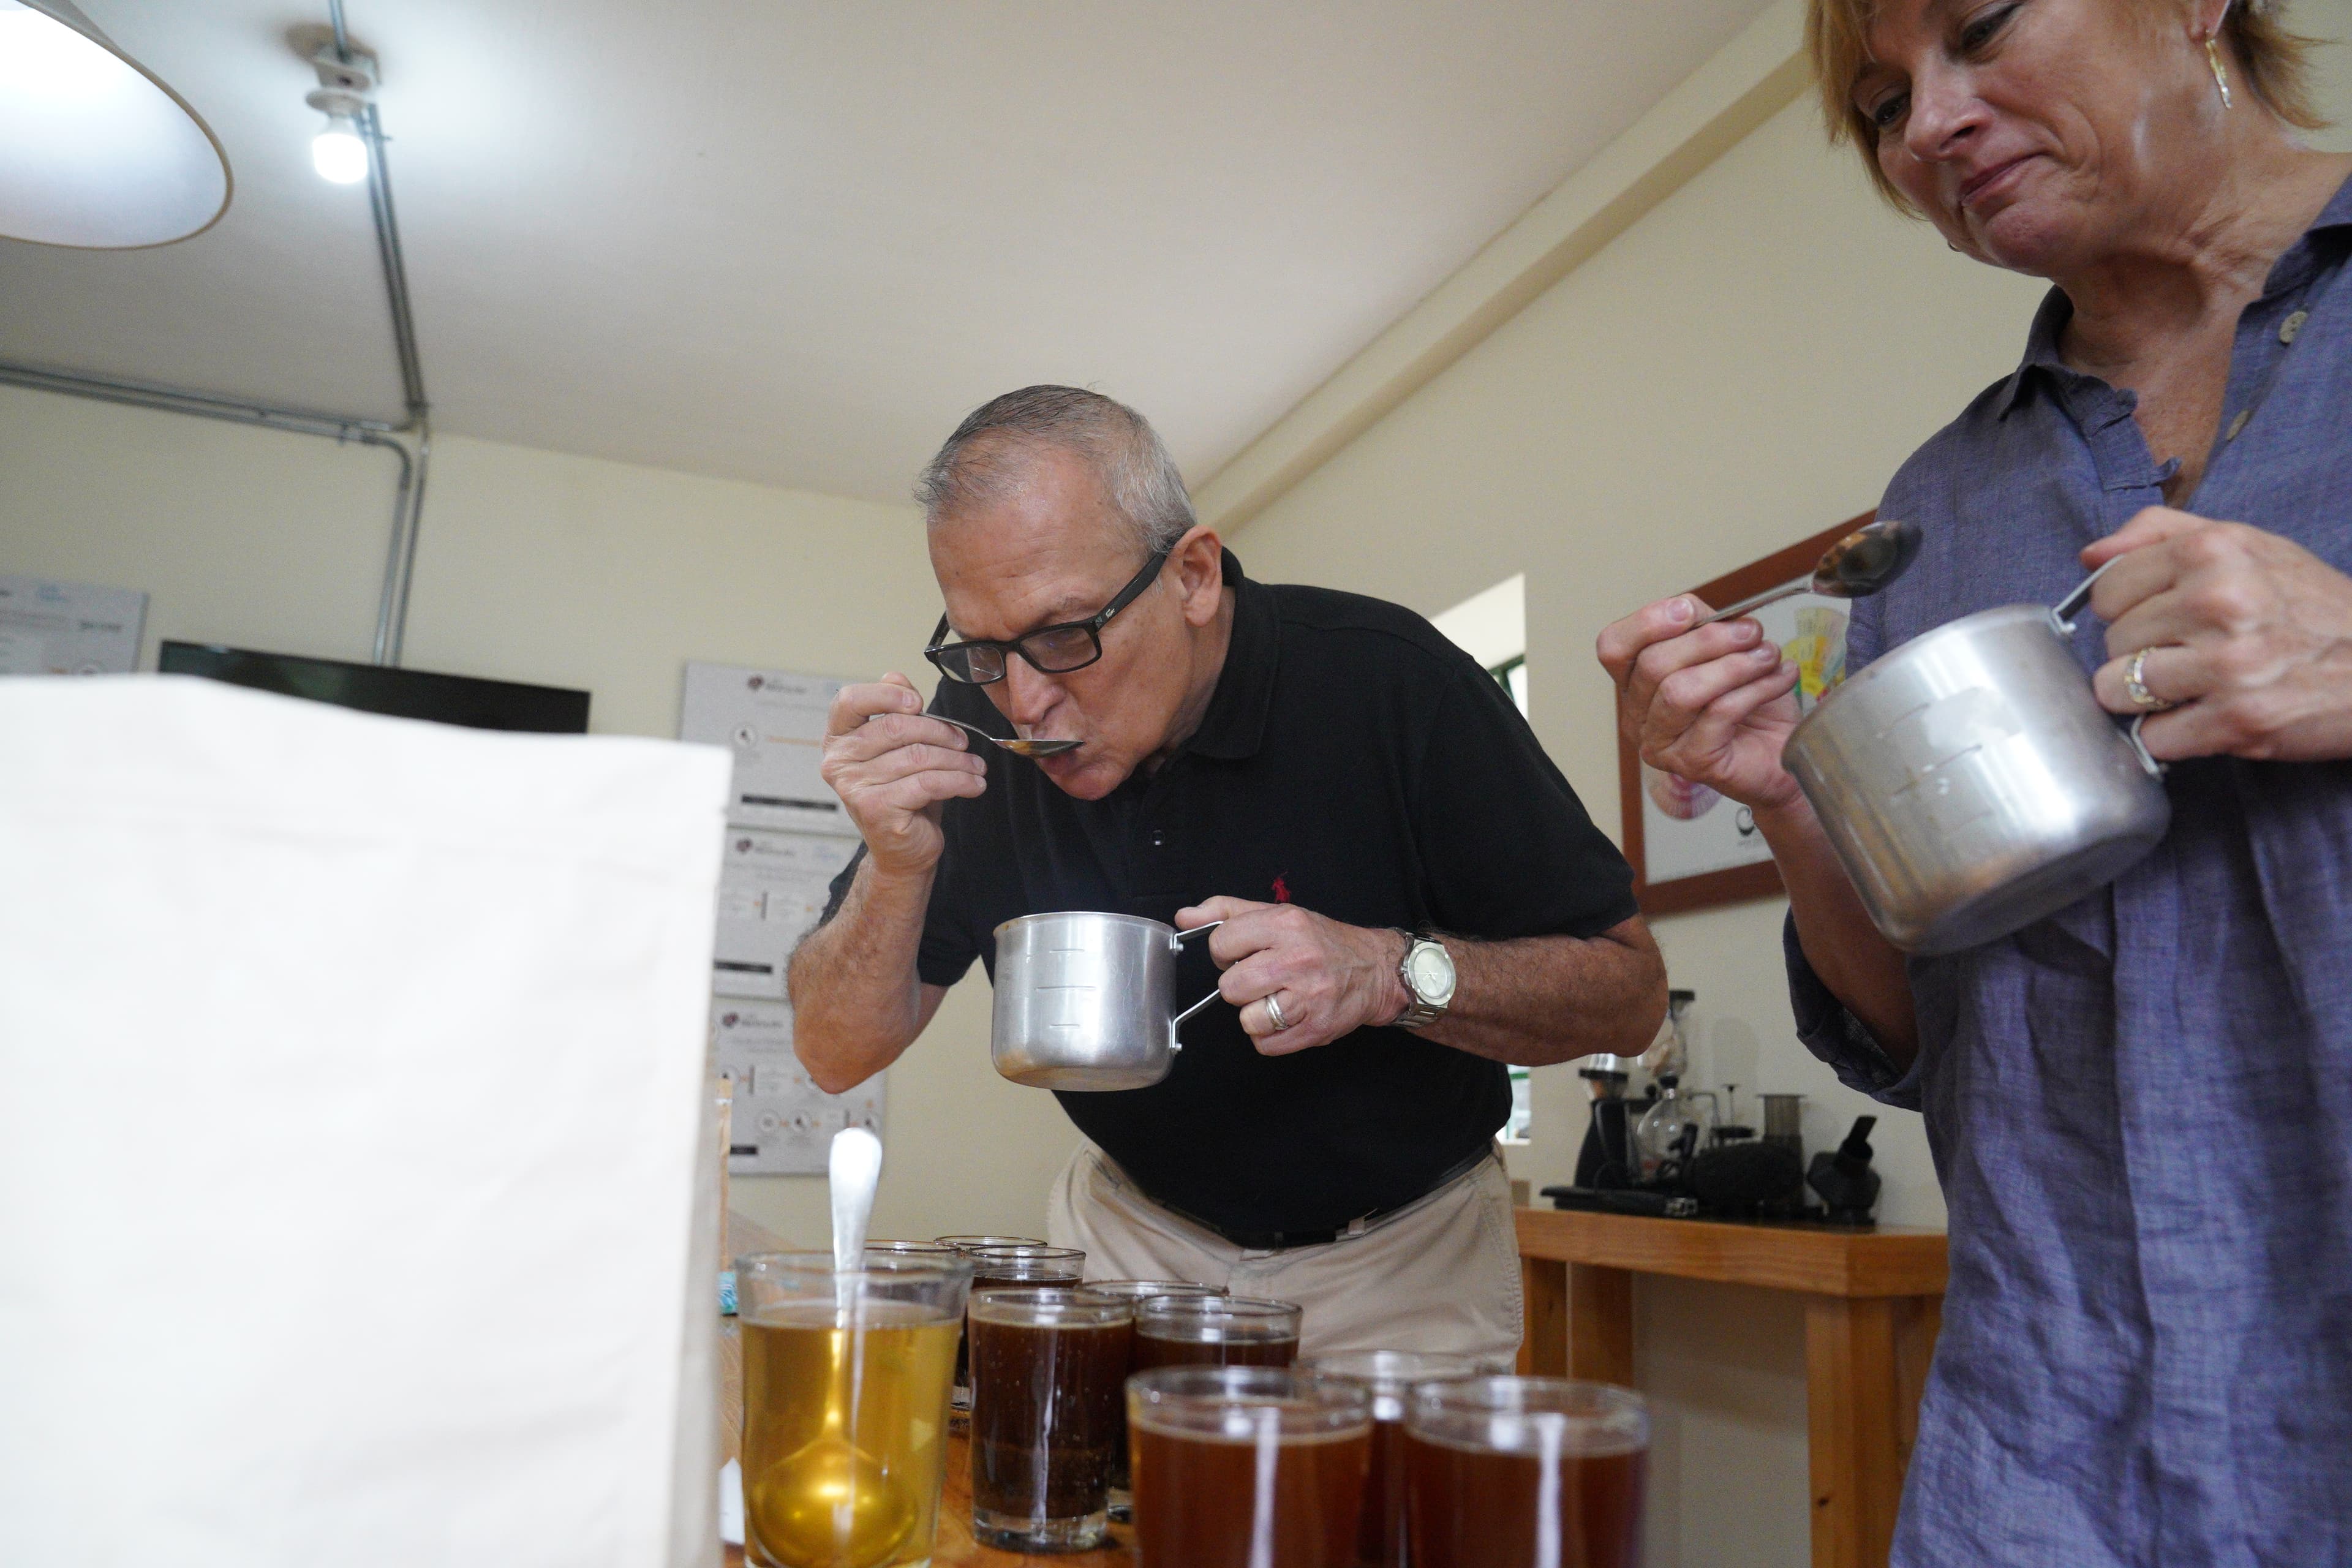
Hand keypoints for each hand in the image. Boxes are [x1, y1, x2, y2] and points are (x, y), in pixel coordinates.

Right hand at [817, 674, 988, 876]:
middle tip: (963, 741)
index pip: (850, 700)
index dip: (886, 694)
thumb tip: (895, 676)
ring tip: (975, 766)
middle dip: (940, 731)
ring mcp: (854, 787)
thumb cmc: (901, 793)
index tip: (919, 703)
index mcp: (838, 739)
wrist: (902, 850)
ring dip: (957, 759)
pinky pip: (928, 783)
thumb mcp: (898, 748)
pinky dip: (959, 781)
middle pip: (896, 726)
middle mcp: (838, 761)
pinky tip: (974, 784)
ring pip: (918, 756)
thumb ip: (894, 709)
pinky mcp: (877, 809)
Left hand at [1175, 897, 1408, 1056]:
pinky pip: (1265, 1045)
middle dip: (1239, 986)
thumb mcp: (1277, 914)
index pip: (1221, 943)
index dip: (1226, 952)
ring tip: (1275, 999)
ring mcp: (1308, 997)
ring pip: (1247, 1020)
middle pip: (1230, 988)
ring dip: (1255, 1013)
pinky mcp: (1316, 1028)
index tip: (1243, 954)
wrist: (1375, 970)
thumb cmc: (1322, 942)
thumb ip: (1227, 912)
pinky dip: (1269, 1036)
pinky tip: (1285, 1017)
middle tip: (1261, 979)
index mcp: (1285, 924)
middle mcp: (1297, 959)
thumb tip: (1184, 918)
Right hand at [1595, 596, 1806, 813]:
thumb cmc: (1752, 704)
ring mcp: (1662, 744)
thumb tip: (1688, 606)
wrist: (1784, 753)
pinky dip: (1757, 688)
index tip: (1688, 609)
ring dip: (1734, 665)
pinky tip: (1781, 677)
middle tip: (1751, 632)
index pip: (1614, 648)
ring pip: (1681, 691)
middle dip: (1708, 639)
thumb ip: (1701, 625)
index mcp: (1638, 685)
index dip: (1645, 623)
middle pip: (1651, 666)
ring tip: (1768, 655)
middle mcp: (1639, 717)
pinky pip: (1718, 714)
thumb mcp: (1725, 650)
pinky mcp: (1693, 763)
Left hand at [2084, 509, 2351, 762]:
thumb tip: (2091, 555)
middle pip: (2113, 640)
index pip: (2107, 587)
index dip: (2128, 609)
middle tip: (2191, 655)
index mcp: (2214, 551)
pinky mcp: (2237, 721)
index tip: (2163, 617)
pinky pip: (2153, 737)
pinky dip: (2171, 736)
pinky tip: (2204, 719)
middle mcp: (2219, 601)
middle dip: (2141, 653)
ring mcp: (2228, 664)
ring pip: (2117, 689)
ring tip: (2191, 688)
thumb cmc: (2310, 607)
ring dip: (2146, 699)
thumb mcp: (2250, 547)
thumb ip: (2163, 535)